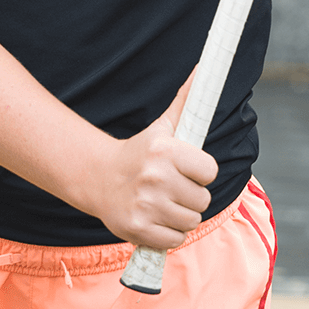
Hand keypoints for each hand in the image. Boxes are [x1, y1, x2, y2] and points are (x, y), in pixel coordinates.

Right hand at [87, 67, 218, 249]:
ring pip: (191, 221)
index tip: (187, 169)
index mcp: (165, 150)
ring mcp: (146, 205)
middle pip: (203, 200)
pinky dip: (170, 233)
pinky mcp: (139, 229)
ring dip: (182, 215)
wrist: (98, 178)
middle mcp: (156, 177)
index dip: (201, 172)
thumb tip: (202, 69)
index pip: (210, 171)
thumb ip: (187, 101)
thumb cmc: (140, 152)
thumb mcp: (163, 126)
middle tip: (173, 187)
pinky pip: (175, 239)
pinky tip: (157, 218)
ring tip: (164, 202)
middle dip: (192, 195)